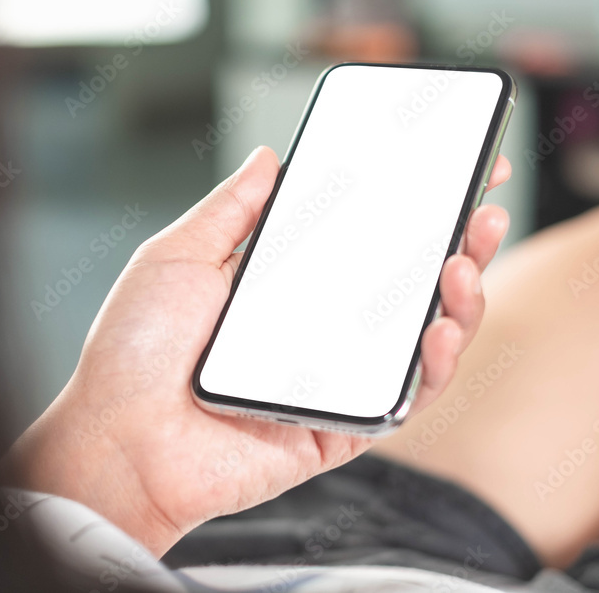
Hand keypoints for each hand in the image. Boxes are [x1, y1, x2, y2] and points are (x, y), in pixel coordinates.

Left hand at [3, 146, 510, 556]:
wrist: (118, 441)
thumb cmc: (134, 352)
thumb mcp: (178, 256)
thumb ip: (232, 209)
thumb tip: (269, 157)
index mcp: (281, 284)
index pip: (361, 237)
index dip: (407, 205)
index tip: (448, 165)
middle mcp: (315, 327)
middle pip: (403, 283)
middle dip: (453, 241)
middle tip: (481, 203)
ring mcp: (334, 377)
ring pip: (419, 338)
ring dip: (458, 297)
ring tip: (464, 256)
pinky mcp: (342, 426)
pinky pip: (405, 396)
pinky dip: (435, 363)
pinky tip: (441, 326)